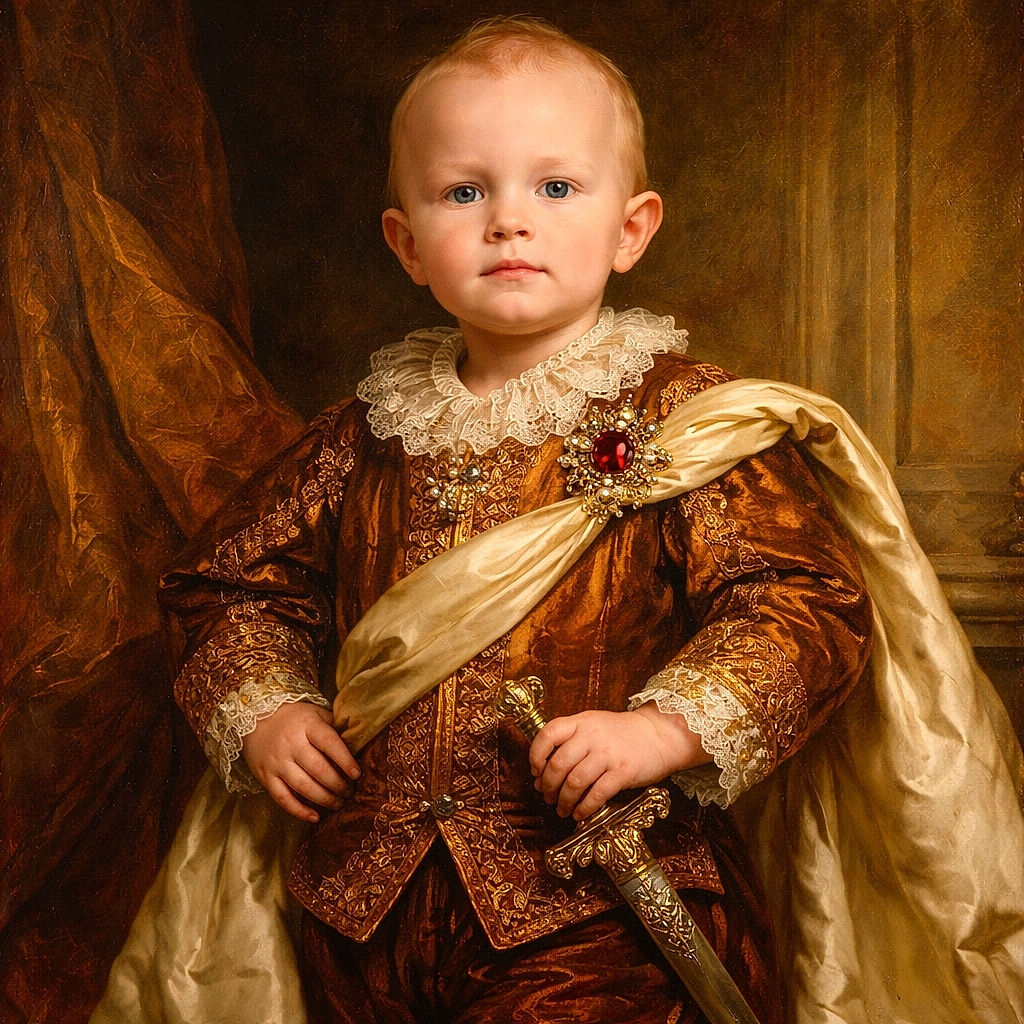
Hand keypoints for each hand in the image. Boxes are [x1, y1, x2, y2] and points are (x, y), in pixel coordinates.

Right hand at [241, 702, 359, 822]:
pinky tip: (315, 816)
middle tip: (350, 792)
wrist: (256, 718)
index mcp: (307, 725)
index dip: (345, 760)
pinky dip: (299, 810)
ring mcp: (277, 761)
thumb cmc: (294, 718)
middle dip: (338, 784)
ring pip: (303, 786)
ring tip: (338, 803)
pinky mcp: (265, 776)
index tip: (357, 774)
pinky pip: (282, 798)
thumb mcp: (315, 714)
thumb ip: (334, 728)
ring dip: (324, 798)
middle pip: (318, 769)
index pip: (329, 743)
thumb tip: (357, 746)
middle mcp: (291, 744)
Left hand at [529, 704, 710, 820]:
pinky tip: (580, 814)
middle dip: (548, 786)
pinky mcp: (623, 772)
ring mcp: (608, 754)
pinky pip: (597, 794)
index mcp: (582, 722)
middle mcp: (592, 735)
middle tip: (548, 797)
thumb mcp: (594, 725)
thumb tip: (542, 774)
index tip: (536, 771)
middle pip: (558, 764)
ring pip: (575, 782)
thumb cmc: (623, 733)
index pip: (548, 734)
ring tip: (562, 809)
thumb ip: (570, 743)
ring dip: (564, 800)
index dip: (536, 755)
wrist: (659, 734)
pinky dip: (584, 808)